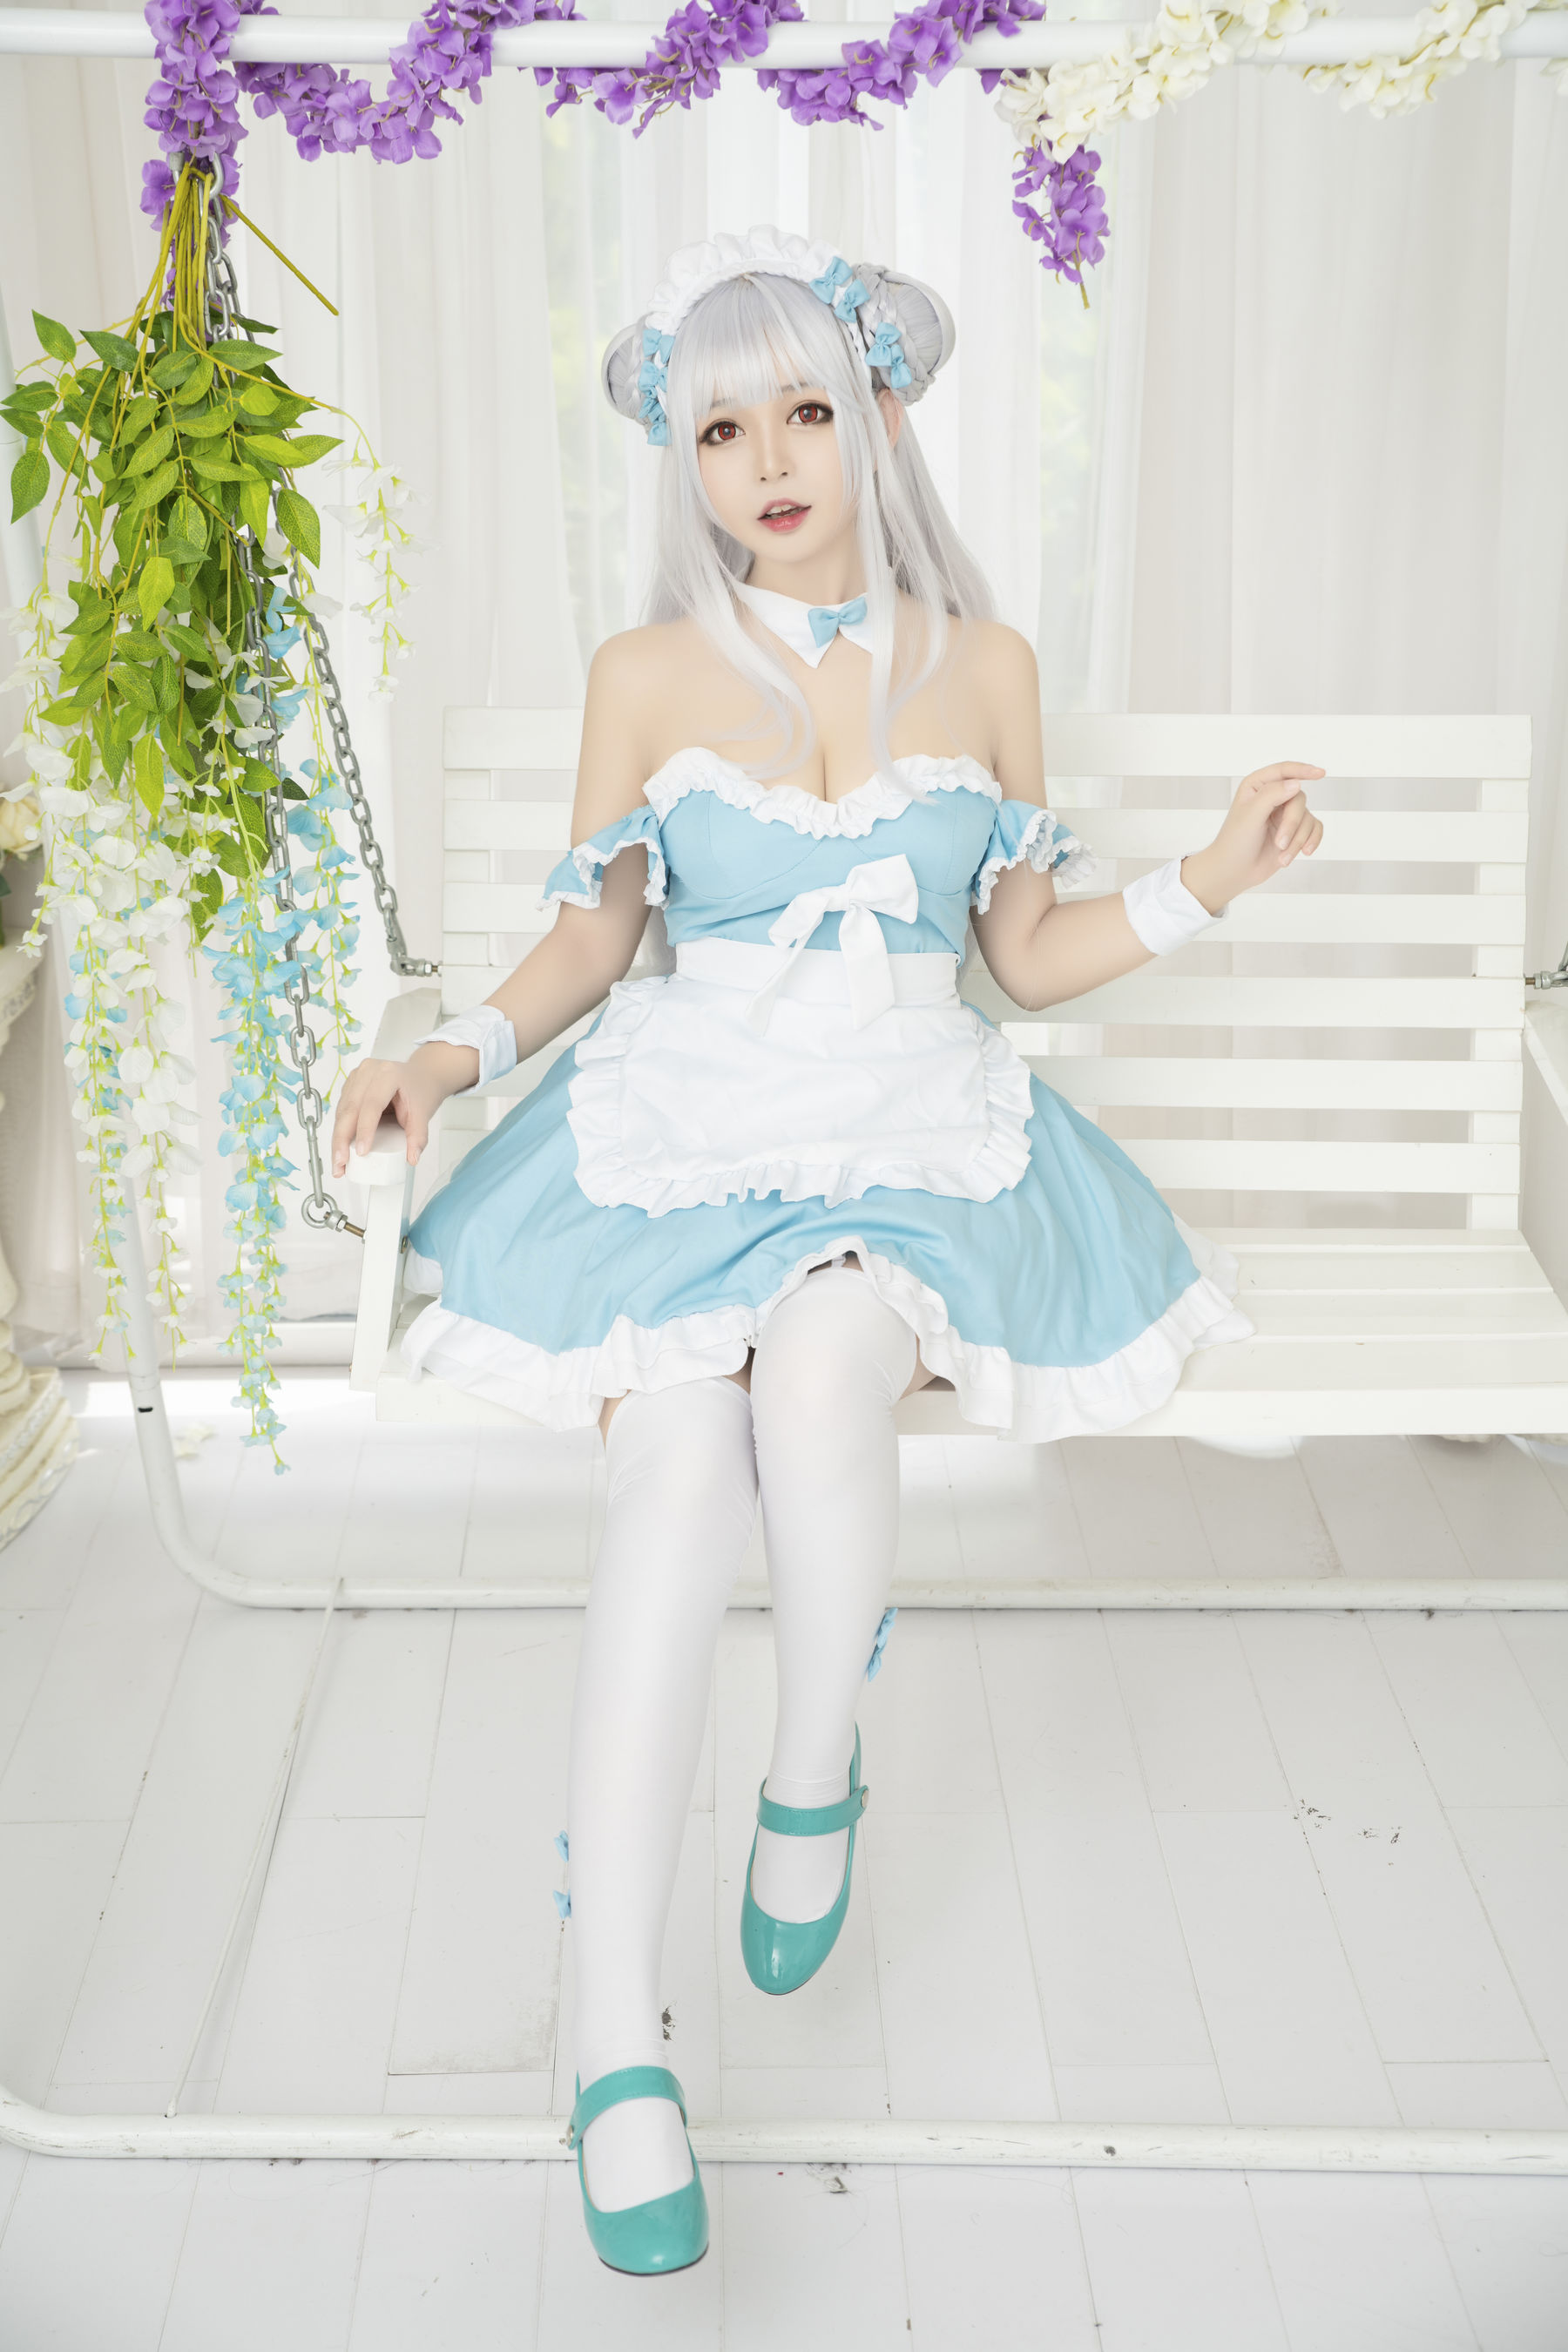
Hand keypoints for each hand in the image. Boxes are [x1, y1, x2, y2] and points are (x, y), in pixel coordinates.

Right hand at [330, 1051, 462, 1176]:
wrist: (420, 1076)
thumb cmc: (420, 1090)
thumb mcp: (423, 1113)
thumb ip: (418, 1136)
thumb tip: (412, 1157)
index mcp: (388, 1074)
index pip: (372, 1105)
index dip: (365, 1129)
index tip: (362, 1152)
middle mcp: (368, 1072)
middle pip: (350, 1108)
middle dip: (342, 1139)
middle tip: (341, 1163)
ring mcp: (356, 1077)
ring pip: (341, 1111)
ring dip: (337, 1139)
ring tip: (339, 1161)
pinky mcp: (350, 1086)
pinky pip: (341, 1110)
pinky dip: (339, 1131)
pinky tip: (340, 1148)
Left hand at [1181, 762, 1325, 912]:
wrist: (1235, 872)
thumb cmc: (1235, 842)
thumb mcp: (1251, 814)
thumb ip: (1272, 794)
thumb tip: (1297, 783)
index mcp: (1257, 785)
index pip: (1284, 771)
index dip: (1303, 770)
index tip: (1320, 774)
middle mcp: (1273, 796)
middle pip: (1298, 799)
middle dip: (1292, 824)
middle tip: (1279, 844)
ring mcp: (1285, 813)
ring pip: (1307, 818)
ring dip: (1297, 840)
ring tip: (1282, 857)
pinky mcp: (1295, 830)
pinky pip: (1315, 829)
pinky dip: (1310, 841)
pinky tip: (1305, 853)